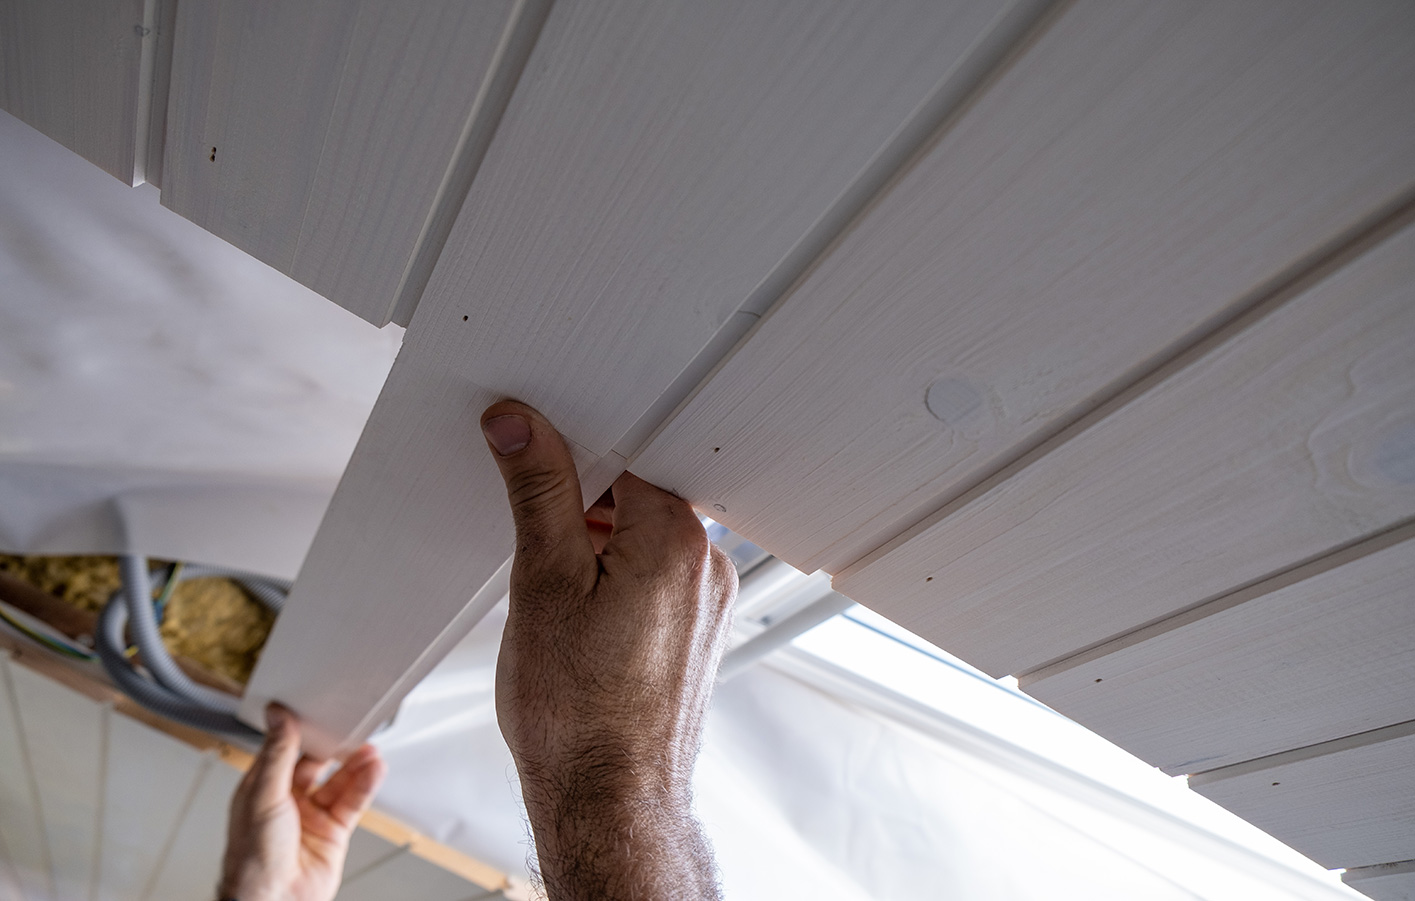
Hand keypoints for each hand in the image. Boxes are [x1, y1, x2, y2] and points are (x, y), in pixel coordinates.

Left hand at [220, 704, 385, 900]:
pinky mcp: (334, 833)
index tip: (315, 711)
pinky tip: (374, 770)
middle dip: (333, 748)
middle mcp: (287, 802)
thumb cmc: (253, 860)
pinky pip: (353, 803)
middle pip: (316, 765)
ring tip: (370, 750)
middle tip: (350, 727)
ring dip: (355, 766)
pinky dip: (366, 785)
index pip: (284, 751)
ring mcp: (312, 818)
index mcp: (262, 790)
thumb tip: (278, 718)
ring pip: (339, 783)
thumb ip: (277, 754)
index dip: (300, 732)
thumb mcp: (264, 796)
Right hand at [482, 401, 735, 899]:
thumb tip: (521, 427)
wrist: (608, 802)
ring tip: (560, 604)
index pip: (625, 456)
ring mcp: (706, 606)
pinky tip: (581, 627)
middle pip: (636, 497)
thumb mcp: (542, 581)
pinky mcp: (694, 636)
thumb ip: (539, 491)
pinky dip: (616, 587)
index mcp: (676, 540)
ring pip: (643, 543)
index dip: (571, 459)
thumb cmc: (578, 714)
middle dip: (581, 513)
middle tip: (539, 554)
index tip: (534, 471)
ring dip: (596, 553)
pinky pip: (655, 583)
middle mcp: (706, 568)